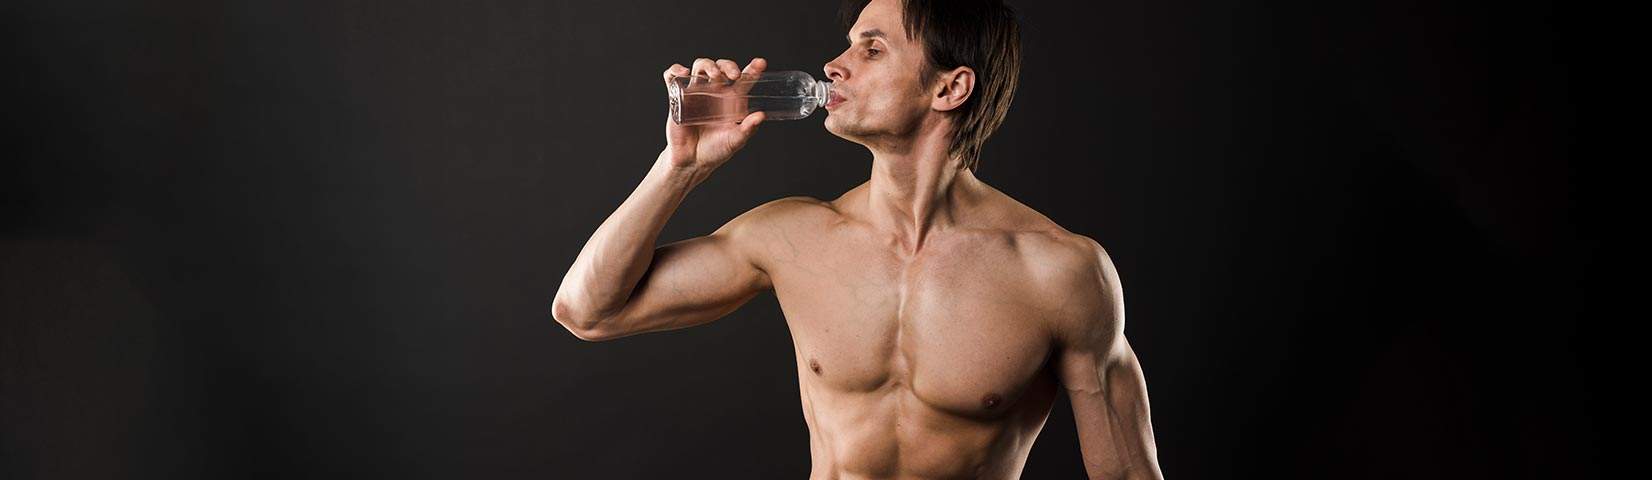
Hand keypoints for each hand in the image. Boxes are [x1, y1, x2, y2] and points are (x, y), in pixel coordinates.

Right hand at [662, 57, 767, 171]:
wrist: (692, 161)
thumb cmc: (715, 150)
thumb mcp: (735, 141)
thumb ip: (747, 129)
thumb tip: (760, 116)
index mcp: (731, 100)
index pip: (743, 80)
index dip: (752, 69)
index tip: (760, 63)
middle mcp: (714, 92)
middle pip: (721, 67)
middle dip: (728, 65)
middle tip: (734, 75)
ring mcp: (696, 93)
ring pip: (700, 66)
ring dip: (708, 65)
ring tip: (715, 75)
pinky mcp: (677, 97)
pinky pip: (672, 78)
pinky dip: (674, 70)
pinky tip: (683, 73)